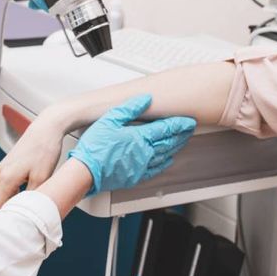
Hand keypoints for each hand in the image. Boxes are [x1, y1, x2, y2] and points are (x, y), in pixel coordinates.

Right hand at [0, 115, 65, 211]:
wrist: (46, 128)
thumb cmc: (44, 150)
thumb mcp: (42, 178)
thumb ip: (31, 198)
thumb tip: (26, 212)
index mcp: (6, 178)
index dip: (4, 218)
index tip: (15, 225)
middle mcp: (1, 173)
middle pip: (0, 200)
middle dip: (12, 210)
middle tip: (27, 217)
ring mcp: (4, 168)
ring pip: (6, 192)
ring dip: (16, 199)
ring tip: (32, 202)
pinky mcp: (10, 164)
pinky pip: (10, 184)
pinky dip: (18, 190)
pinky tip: (31, 189)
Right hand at [69, 94, 195, 193]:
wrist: (86, 172)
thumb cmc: (95, 148)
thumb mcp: (109, 120)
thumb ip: (129, 108)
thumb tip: (144, 99)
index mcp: (139, 137)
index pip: (165, 128)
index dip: (179, 124)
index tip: (188, 121)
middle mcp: (145, 152)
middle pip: (169, 142)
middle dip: (181, 135)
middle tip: (189, 130)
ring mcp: (142, 166)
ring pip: (165, 155)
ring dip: (175, 147)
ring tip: (182, 142)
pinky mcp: (136, 176)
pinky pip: (156, 170)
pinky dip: (164, 164)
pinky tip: (167, 161)